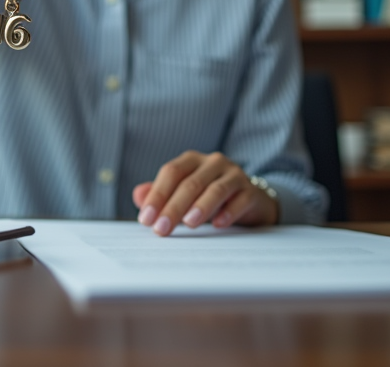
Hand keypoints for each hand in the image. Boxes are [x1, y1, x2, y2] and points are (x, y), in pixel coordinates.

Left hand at [132, 150, 278, 236]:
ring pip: (216, 189)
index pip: (171, 172)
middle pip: (190, 183)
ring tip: (188, 224)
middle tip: (161, 229)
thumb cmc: (208, 196)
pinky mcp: (251, 191)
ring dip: (200, 207)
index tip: (146, 218)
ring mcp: (234, 175)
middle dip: (173, 207)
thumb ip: (160, 194)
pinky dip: (228, 212)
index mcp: (192, 160)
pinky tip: (218, 225)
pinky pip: (240, 200)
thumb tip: (138, 196)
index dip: (157, 194)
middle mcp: (213, 162)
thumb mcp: (182, 193)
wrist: (249, 200)